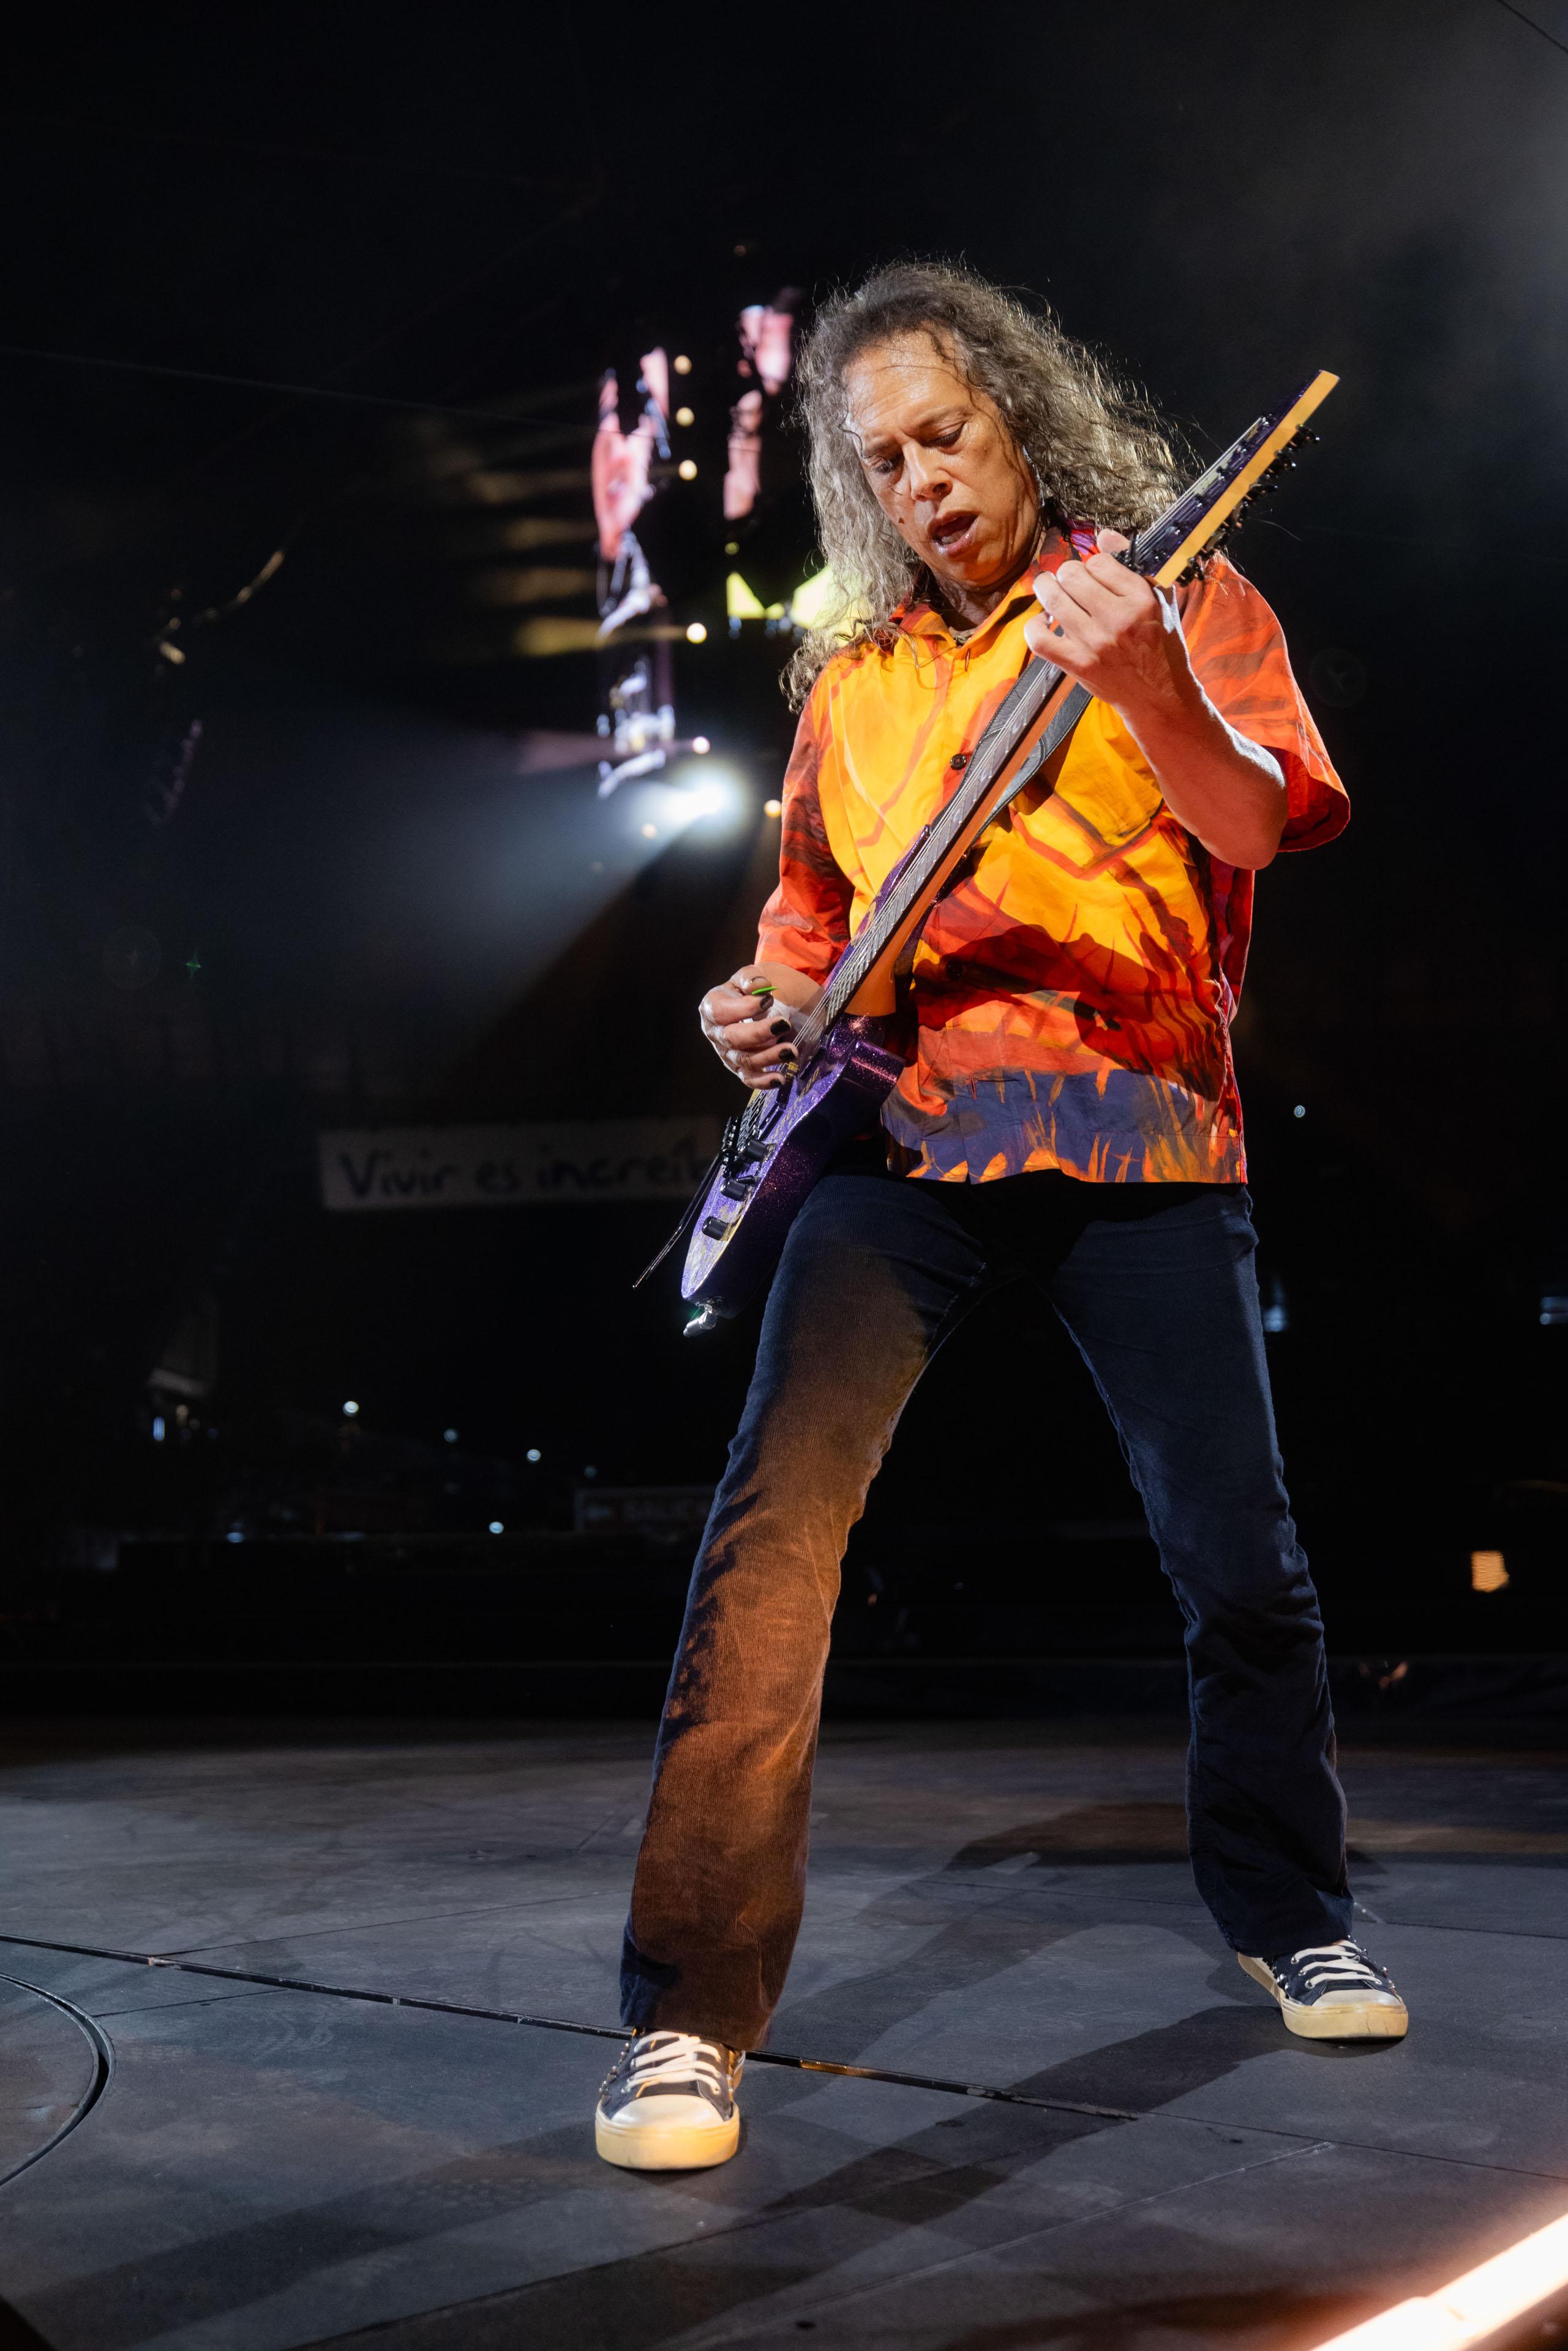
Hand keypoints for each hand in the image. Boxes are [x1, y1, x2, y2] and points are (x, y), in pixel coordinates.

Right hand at [699, 963, 821, 1088]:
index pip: (721, 1011)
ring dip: (768, 1057)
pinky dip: (764, 1081)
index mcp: (712, 1006)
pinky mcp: (741, 1068)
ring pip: (743, 1060)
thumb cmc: (754, 988)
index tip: (768, 1000)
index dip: (743, 1008)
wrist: (764, 1002)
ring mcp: (727, 1053)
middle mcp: (716, 1033)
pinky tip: (780, 1078)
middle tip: (784, 1025)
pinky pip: (749, 1079)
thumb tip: (758, 986)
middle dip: (758, 1033)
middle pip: (732, 1038)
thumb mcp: (751, 975)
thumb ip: (751, 978)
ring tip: (790, 1051)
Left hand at [1022, 527, 1195, 726]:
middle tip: (1068, 581)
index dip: (1092, 565)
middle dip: (1067, 573)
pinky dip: (1033, 626)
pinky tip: (1042, 621)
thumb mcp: (1159, 600)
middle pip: (1072, 575)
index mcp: (1140, 598)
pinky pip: (1040, 639)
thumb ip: (1131, 566)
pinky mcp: (1078, 664)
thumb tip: (1103, 535)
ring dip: (1046, 588)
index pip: (1098, 561)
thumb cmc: (1160, 646)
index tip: (1094, 576)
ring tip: (1049, 588)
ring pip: (1053, 598)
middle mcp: (1117, 618)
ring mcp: (1095, 643)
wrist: (1159, 696)